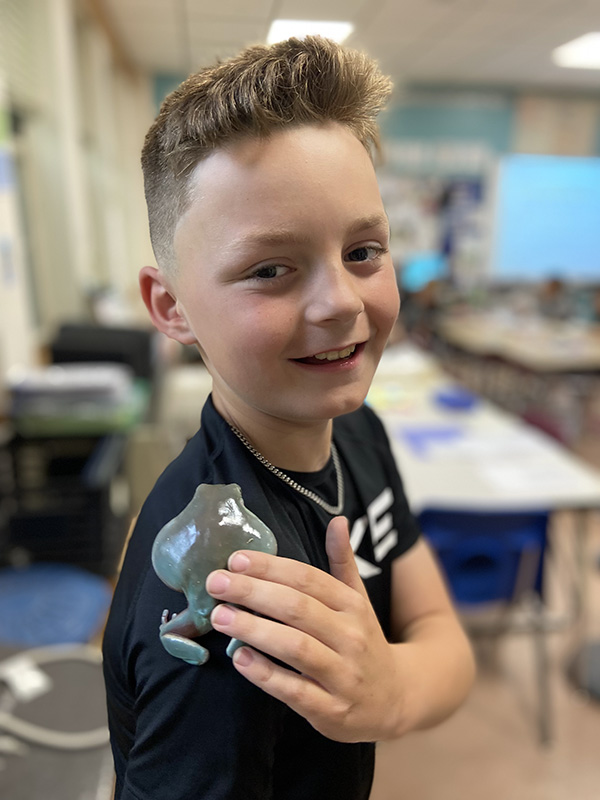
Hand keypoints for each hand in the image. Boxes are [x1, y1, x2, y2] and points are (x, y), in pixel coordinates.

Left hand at [205, 516, 402, 741]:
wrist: (396, 699)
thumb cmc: (363, 641)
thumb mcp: (357, 600)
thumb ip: (343, 561)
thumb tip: (337, 520)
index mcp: (352, 605)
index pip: (308, 579)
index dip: (271, 567)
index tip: (235, 559)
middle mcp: (351, 636)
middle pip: (297, 608)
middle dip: (253, 593)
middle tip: (215, 583)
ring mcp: (343, 675)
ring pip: (295, 647)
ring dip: (254, 629)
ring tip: (219, 616)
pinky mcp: (332, 710)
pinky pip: (295, 691)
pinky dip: (266, 674)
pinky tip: (240, 658)